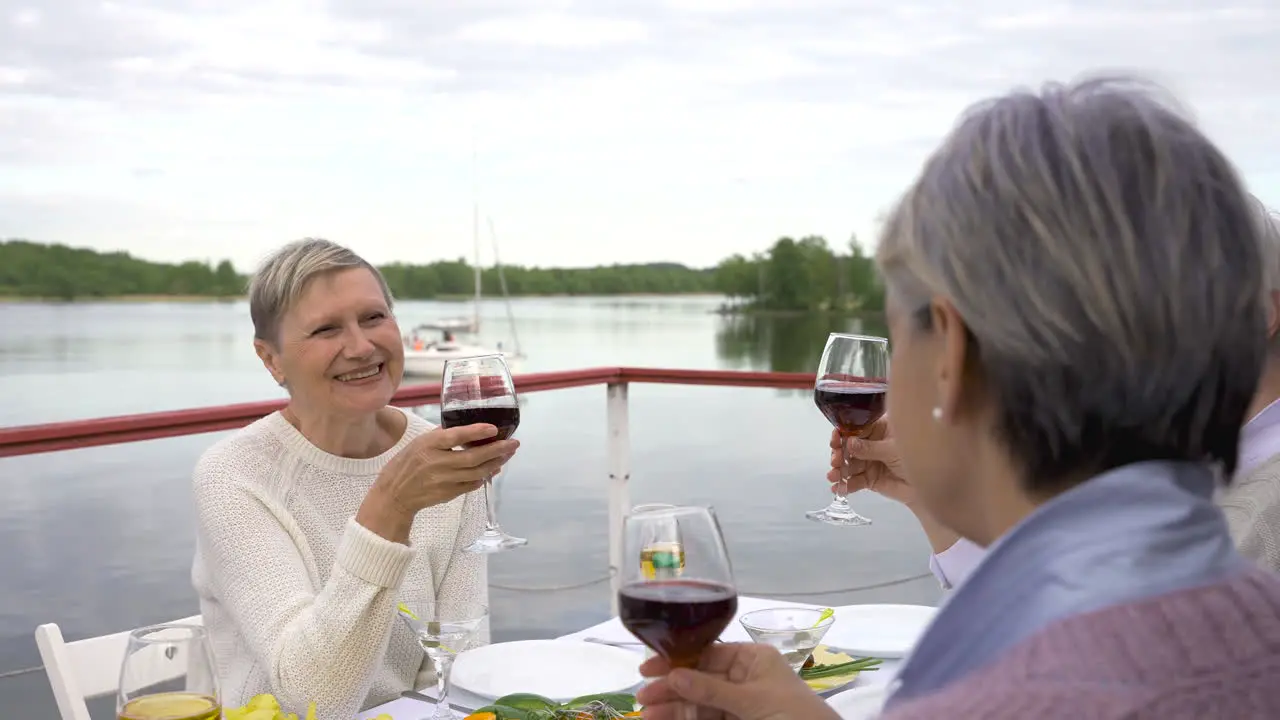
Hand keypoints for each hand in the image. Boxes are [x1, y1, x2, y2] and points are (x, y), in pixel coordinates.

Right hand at [374, 424, 517, 513]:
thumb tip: (468, 427)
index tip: (493, 428)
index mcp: (428, 446)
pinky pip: (472, 485)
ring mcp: (444, 481)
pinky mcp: (448, 494)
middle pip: (473, 457)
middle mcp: (437, 463)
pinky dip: (485, 476)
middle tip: (514, 443)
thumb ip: (442, 436)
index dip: (476, 432)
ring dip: (496, 463)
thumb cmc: (406, 464)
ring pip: (477, 472)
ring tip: (508, 454)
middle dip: (497, 450)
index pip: (456, 437)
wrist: (394, 495)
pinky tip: (494, 468)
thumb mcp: (419, 443)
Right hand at [636, 643, 836, 719]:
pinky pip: (705, 719)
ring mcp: (738, 704)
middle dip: (670, 689)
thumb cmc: (794, 715)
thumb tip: (674, 675)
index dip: (678, 661)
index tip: (649, 669)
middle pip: (698, 679)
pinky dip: (685, 719)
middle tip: (642, 699)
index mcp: (753, 659)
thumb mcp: (754, 701)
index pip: (708, 653)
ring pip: (698, 702)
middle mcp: (743, 678)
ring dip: (672, 708)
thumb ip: (713, 690)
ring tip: (645, 716)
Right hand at [827, 416, 913, 505]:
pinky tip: (838, 488)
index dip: (844, 432)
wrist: (929, 487)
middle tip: (835, 460)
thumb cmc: (918, 458)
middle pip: (849, 446)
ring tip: (834, 476)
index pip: (857, 427)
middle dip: (839, 453)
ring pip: (849, 465)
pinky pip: (855, 481)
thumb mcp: (893, 449)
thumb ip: (870, 448)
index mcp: (880, 429)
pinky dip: (846, 485)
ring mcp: (870, 462)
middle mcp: (872, 444)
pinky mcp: (870, 479)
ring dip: (839, 470)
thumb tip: (849, 443)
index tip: (836, 437)